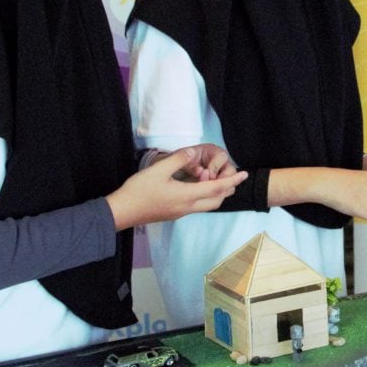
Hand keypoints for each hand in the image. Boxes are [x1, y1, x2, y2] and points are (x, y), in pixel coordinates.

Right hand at [106, 146, 247, 229]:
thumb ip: (178, 160)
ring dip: (217, 194)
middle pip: (216, 200)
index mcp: (187, 196)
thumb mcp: (158, 170)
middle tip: (233, 176)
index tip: (244, 174)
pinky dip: (205, 196)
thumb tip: (193, 153)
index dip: (232, 180)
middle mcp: (188, 207)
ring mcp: (181, 212)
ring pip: (207, 205)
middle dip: (228, 189)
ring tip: (219, 180)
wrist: (122, 212)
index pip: (217, 188)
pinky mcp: (174, 213)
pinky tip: (199, 187)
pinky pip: (197, 206)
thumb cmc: (138, 191)